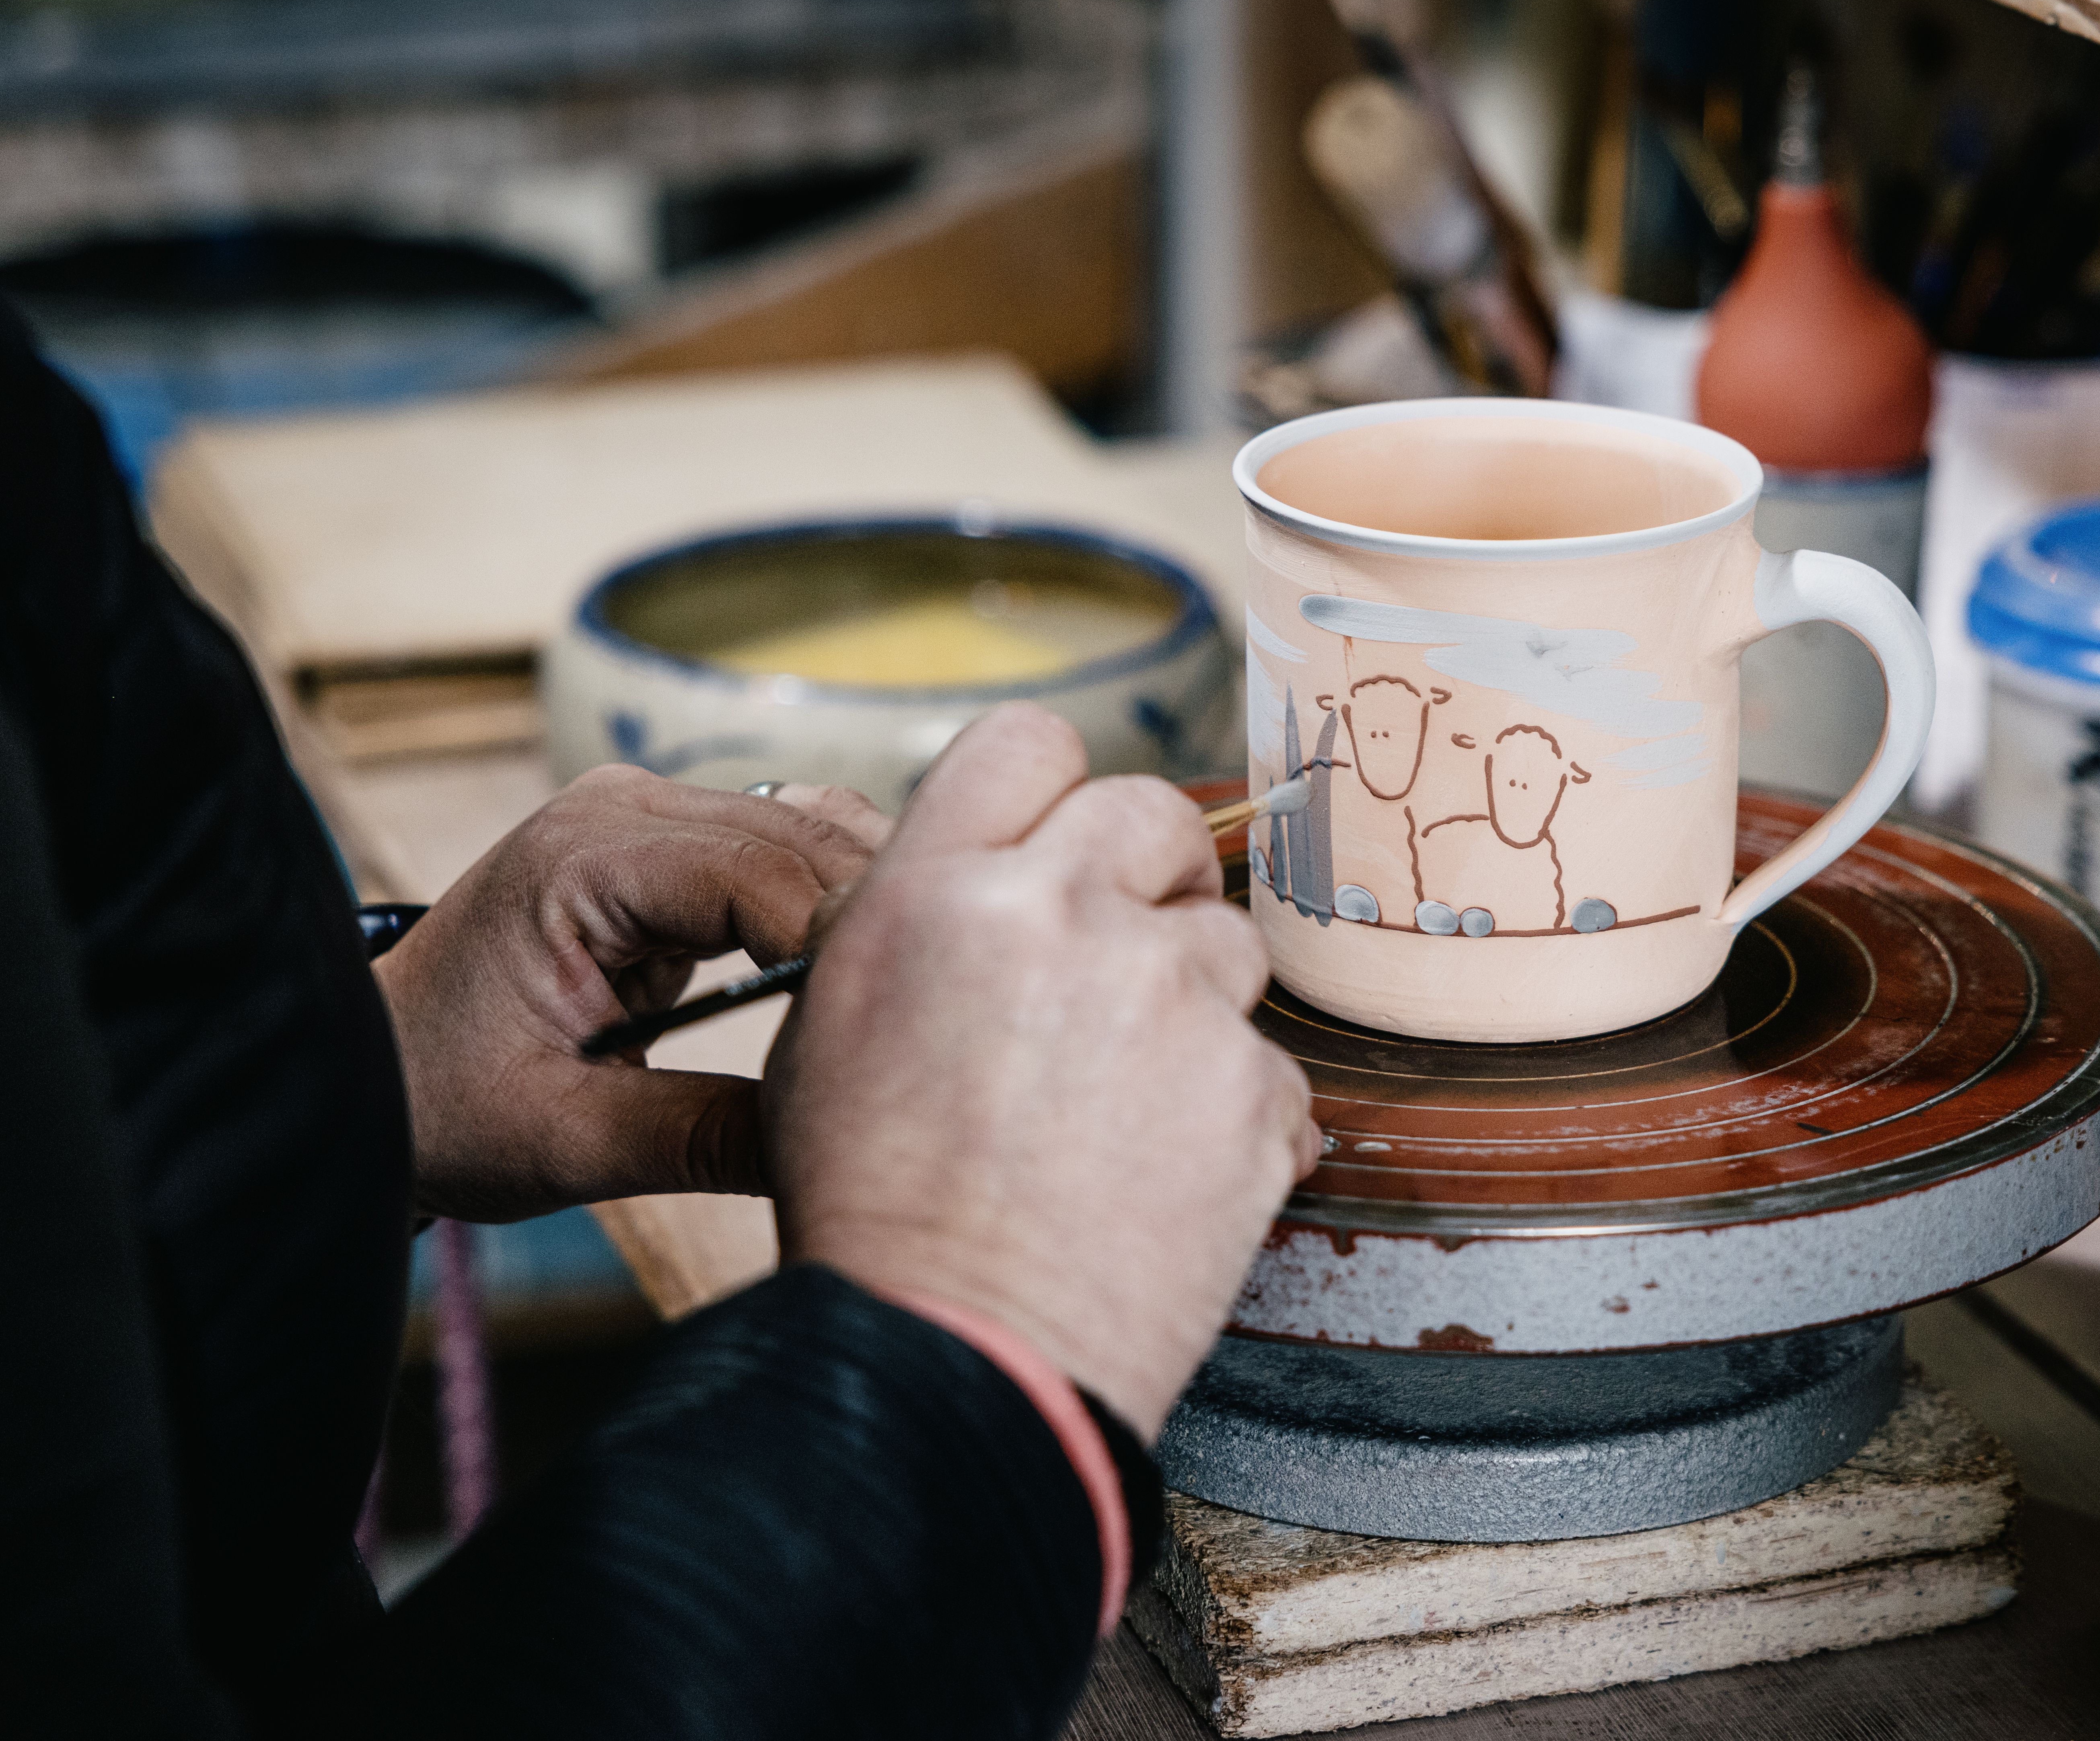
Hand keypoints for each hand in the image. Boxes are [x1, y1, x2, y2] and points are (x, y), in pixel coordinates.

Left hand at [376, 767, 893, 1222]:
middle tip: (941, 1026)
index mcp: (585, 857)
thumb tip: (836, 1152)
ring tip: (921, 1003)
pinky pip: (790, 855)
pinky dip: (838, 906)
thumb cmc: (439, 1105)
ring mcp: (653, 818)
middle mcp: (626, 809)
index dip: (848, 947)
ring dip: (869, 914)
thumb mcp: (567, 1142)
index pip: (766, 876)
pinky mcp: (675, 848)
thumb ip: (705, 1137)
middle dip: (879, 927)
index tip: (906, 1031)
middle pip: (807, 843)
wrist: (362, 1075)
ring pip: (816, 838)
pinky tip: (873, 974)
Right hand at [763, 703, 1318, 1435]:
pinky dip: (1230, 1114)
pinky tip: (1164, 1175)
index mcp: (939, 893)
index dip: (1052, 791)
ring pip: (1222, 941)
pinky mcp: (1248, 1086)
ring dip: (1188, 1005)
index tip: (1061, 849)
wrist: (955, 1356)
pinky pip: (1265, 1062)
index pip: (1028, 743)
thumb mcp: (834, 1032)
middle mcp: (1060, 916)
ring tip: (1121, 1108)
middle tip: (1115, 967)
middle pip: (1150, 813)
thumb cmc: (877, 1213)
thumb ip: (918, 924)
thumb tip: (984, 879)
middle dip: (1145, 877)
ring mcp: (1168, 998)